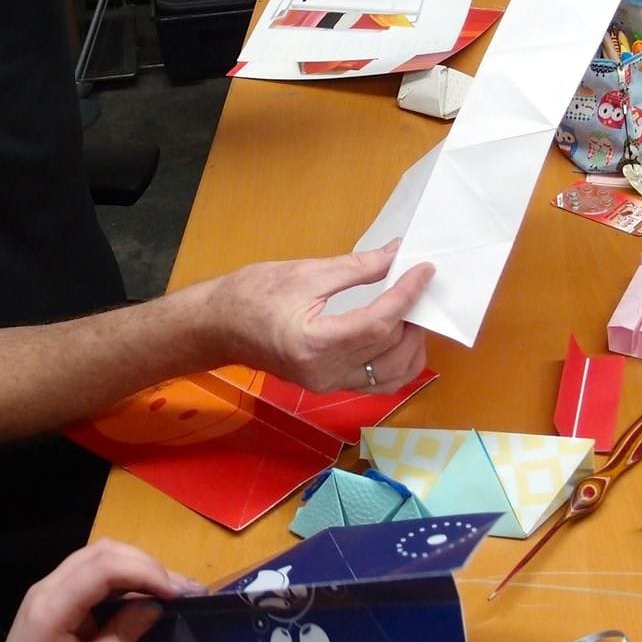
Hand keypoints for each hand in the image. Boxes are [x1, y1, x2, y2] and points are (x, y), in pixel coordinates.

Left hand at [0, 540, 201, 641]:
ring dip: (140, 568)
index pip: (104, 567)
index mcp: (52, 607)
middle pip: (104, 552)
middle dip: (149, 565)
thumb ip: (120, 640)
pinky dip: (126, 578)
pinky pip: (95, 574)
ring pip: (101, 556)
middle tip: (185, 590)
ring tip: (174, 589)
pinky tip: (149, 594)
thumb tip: (155, 607)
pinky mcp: (56, 598)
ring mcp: (50, 589)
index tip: (177, 595)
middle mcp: (49, 586)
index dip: (145, 572)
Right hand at [210, 240, 434, 393]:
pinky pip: (377, 383)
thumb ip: (356, 268)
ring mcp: (327, 384)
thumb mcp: (305, 272)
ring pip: (391, 375)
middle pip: (389, 349)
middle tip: (420, 286)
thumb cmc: (251, 294)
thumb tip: (395, 256)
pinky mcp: (329, 386)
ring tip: (413, 312)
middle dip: (413, 316)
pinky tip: (400, 337)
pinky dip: (397, 363)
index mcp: (315, 342)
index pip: (379, 323)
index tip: (424, 270)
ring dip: (411, 345)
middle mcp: (325, 372)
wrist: (217, 326)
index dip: (407, 295)